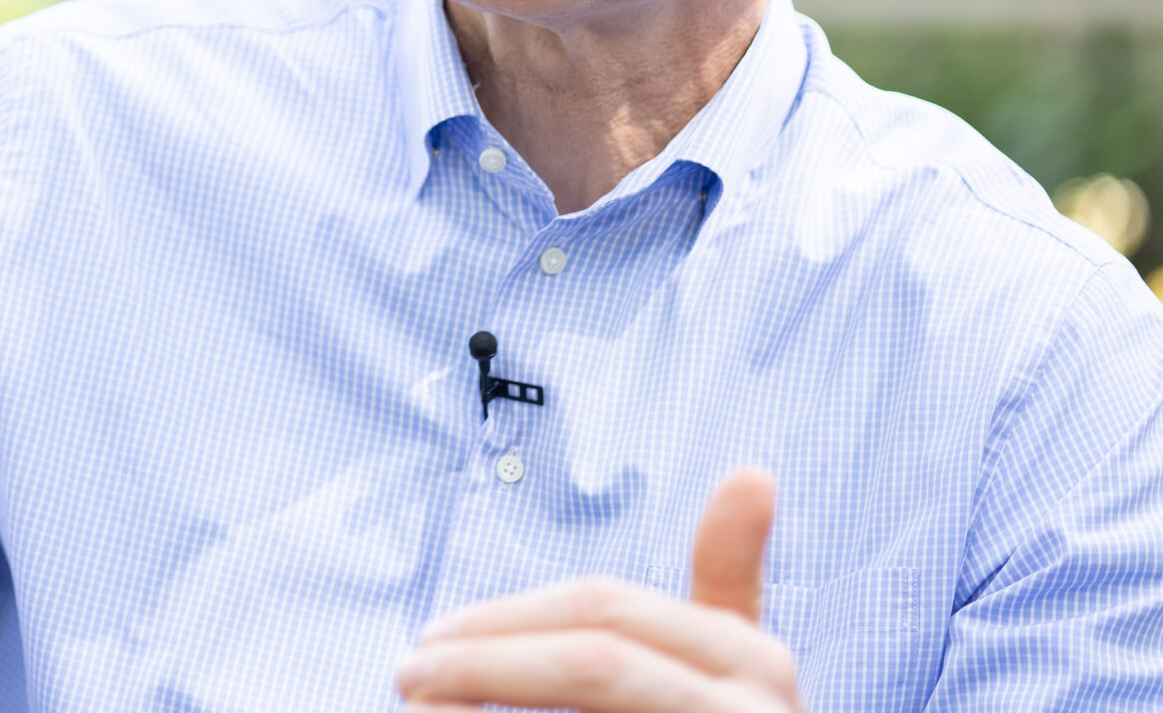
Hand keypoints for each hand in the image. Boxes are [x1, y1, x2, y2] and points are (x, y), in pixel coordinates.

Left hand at [394, 467, 802, 711]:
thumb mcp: (725, 662)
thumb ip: (727, 574)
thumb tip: (754, 473)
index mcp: (754, 657)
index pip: (604, 611)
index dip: (506, 619)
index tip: (430, 634)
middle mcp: (754, 705)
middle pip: (594, 662)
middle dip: (485, 661)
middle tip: (407, 674)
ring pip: (594, 688)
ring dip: (482, 707)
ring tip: (421, 708)